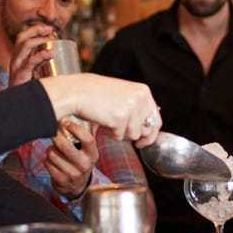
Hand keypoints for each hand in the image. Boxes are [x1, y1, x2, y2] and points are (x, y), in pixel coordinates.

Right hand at [8, 24, 57, 85]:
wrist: (16, 102)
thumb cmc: (26, 87)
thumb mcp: (33, 71)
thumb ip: (40, 61)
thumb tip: (54, 52)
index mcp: (18, 57)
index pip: (23, 37)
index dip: (34, 29)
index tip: (49, 28)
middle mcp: (15, 58)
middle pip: (21, 37)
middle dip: (35, 29)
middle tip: (50, 29)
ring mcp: (16, 65)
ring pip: (24, 45)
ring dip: (39, 39)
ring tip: (52, 40)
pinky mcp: (20, 74)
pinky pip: (30, 61)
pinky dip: (42, 55)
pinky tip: (52, 52)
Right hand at [38, 74, 160, 145]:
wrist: (76, 92)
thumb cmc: (95, 94)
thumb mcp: (122, 94)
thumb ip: (136, 106)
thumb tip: (149, 126)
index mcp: (143, 91)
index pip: (156, 117)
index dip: (151, 133)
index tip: (143, 140)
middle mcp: (140, 98)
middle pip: (148, 129)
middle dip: (138, 137)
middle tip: (131, 141)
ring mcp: (131, 107)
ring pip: (133, 135)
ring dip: (121, 133)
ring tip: (109, 121)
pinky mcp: (120, 118)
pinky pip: (120, 136)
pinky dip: (110, 133)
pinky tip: (103, 121)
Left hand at [45, 118, 98, 199]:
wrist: (77, 186)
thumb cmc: (81, 161)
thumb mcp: (88, 150)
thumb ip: (89, 133)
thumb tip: (90, 114)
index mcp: (93, 154)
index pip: (87, 139)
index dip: (75, 128)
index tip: (65, 122)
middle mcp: (85, 165)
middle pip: (65, 146)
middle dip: (56, 137)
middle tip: (52, 132)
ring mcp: (73, 174)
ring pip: (53, 154)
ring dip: (50, 150)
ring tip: (54, 150)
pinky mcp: (61, 180)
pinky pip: (48, 164)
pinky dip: (48, 160)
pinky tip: (53, 161)